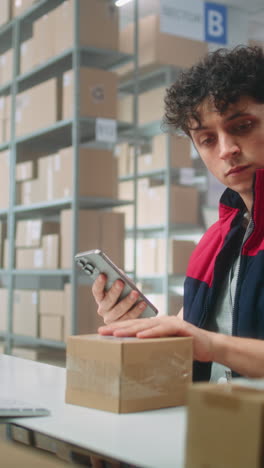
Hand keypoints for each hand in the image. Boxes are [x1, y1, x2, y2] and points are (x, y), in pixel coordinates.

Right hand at [92, 274, 146, 324]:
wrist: (133, 308)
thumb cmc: (125, 292)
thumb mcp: (122, 285)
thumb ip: (120, 279)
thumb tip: (121, 274)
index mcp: (100, 298)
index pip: (96, 290)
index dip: (99, 283)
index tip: (103, 274)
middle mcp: (102, 309)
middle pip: (108, 301)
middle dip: (114, 291)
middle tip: (121, 282)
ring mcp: (111, 319)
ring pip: (118, 310)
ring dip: (127, 301)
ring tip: (135, 293)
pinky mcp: (121, 325)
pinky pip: (129, 318)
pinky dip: (137, 310)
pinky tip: (143, 303)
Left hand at [98, 315, 214, 362]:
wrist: (209, 346)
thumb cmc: (187, 348)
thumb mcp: (166, 347)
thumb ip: (153, 347)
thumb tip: (134, 356)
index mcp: (156, 325)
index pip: (134, 326)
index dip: (118, 328)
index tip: (102, 332)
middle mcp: (161, 321)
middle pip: (135, 324)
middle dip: (117, 327)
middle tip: (101, 332)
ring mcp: (170, 323)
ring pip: (146, 326)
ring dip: (130, 329)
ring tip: (115, 334)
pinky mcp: (180, 327)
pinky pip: (163, 330)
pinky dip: (151, 333)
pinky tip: (139, 336)